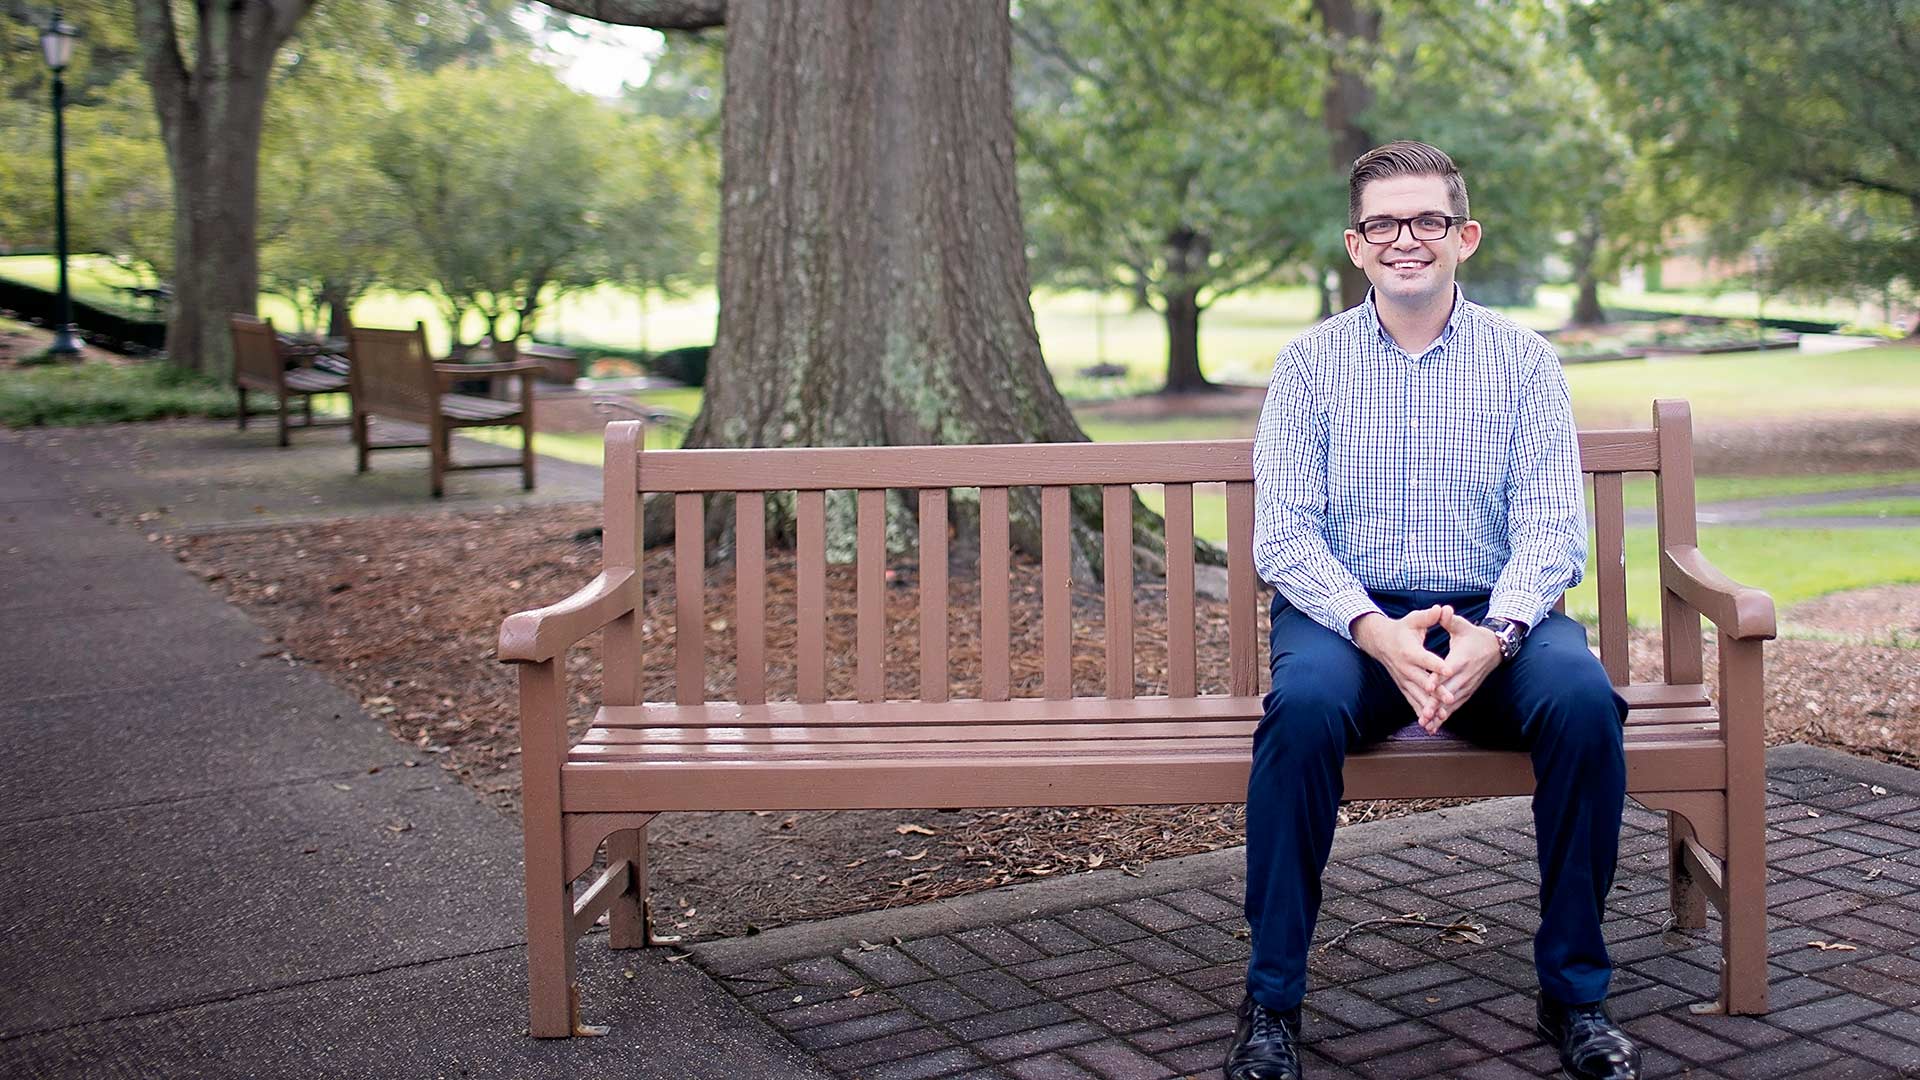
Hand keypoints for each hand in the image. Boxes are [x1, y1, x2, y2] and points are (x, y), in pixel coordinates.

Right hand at [1351, 606, 1448, 727]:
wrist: (1380, 641)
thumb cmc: (1402, 628)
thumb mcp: (1414, 620)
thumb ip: (1428, 617)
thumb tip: (1441, 609)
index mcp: (1410, 650)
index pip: (1425, 658)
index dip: (1436, 664)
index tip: (1448, 670)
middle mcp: (1405, 667)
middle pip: (1422, 681)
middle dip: (1436, 692)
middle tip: (1449, 699)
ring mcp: (1403, 679)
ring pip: (1417, 695)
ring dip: (1428, 706)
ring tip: (1441, 716)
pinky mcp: (1402, 686)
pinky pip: (1411, 700)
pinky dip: (1420, 711)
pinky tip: (1429, 723)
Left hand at [1429, 610, 1503, 731]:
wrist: (1494, 647)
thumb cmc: (1473, 635)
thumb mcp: (1461, 625)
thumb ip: (1449, 619)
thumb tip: (1442, 609)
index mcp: (1461, 659)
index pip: (1448, 670)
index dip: (1438, 678)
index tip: (1427, 686)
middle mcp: (1465, 676)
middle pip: (1449, 692)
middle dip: (1436, 704)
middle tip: (1423, 714)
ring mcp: (1467, 686)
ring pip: (1452, 703)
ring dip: (1440, 715)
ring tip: (1426, 725)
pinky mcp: (1467, 692)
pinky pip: (1456, 706)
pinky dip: (1446, 716)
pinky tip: (1434, 726)